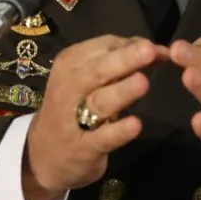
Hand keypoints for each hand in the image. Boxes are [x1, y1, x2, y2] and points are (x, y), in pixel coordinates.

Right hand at [23, 35, 167, 199]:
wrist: (43, 154)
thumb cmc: (73, 107)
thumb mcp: (86, 80)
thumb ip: (118, 63)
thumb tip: (157, 50)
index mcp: (69, 64)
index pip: (101, 48)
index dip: (130, 45)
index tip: (155, 48)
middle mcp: (68, 88)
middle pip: (98, 71)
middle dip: (125, 59)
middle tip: (150, 51)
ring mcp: (72, 119)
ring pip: (99, 101)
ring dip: (122, 91)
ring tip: (143, 83)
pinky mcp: (82, 148)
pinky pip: (101, 138)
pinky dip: (118, 131)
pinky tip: (135, 125)